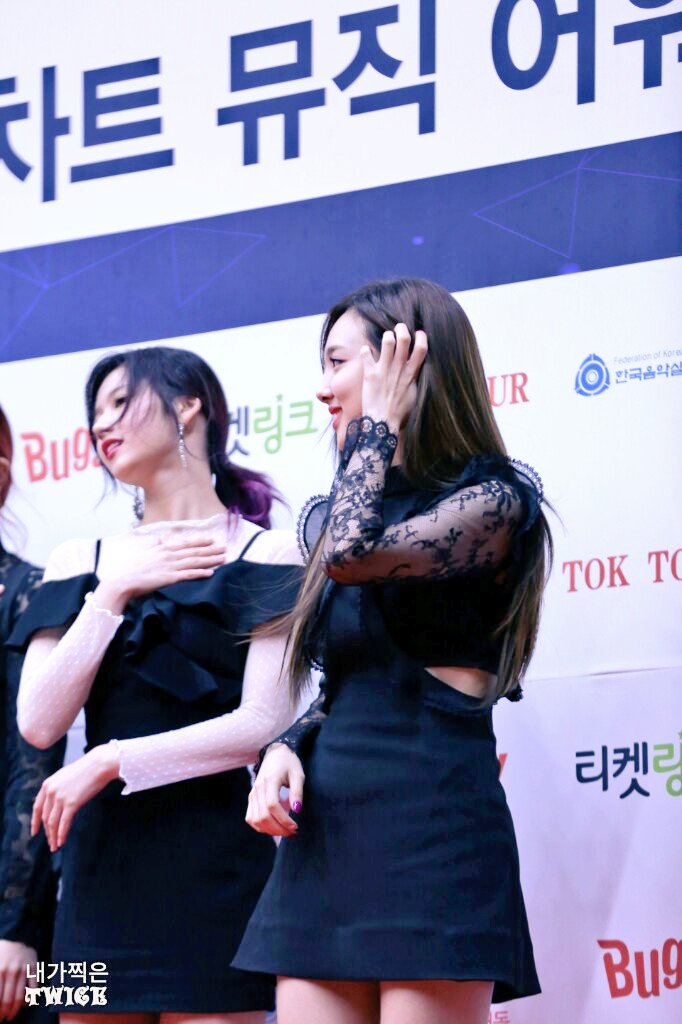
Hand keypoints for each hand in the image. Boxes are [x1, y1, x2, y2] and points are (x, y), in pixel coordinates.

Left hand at [0, 939, 36, 1020]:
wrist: (16, 938)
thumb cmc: (1, 955)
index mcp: (0, 970)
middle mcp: (12, 971)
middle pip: (9, 999)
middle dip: (5, 1012)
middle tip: (4, 1018)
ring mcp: (24, 969)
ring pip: (21, 996)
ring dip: (16, 1010)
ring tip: (11, 1016)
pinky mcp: (34, 968)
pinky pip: (33, 988)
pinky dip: (29, 999)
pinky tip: (24, 1004)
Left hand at [31, 743, 119, 850]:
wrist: (99, 764)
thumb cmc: (86, 770)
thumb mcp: (65, 777)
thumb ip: (58, 789)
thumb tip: (56, 804)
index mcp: (47, 784)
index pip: (37, 807)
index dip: (35, 821)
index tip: (35, 832)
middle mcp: (50, 791)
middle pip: (45, 817)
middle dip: (47, 832)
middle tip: (51, 842)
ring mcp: (60, 798)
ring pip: (52, 823)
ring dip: (53, 837)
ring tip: (55, 846)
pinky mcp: (71, 803)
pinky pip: (64, 823)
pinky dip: (61, 834)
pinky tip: (61, 842)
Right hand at [95, 531, 225, 613]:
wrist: (122, 580)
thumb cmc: (130, 567)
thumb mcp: (142, 550)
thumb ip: (152, 543)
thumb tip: (158, 537)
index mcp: (162, 547)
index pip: (185, 543)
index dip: (199, 541)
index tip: (211, 540)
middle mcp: (169, 555)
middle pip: (194, 552)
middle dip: (210, 550)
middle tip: (224, 548)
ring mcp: (170, 566)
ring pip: (194, 562)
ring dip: (210, 560)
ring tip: (223, 558)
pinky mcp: (169, 578)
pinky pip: (188, 575)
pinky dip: (200, 573)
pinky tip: (211, 573)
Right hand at [245, 744, 304, 837]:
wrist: (275, 753)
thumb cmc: (289, 763)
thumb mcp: (298, 774)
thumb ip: (297, 792)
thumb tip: (296, 810)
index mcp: (270, 781)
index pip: (273, 806)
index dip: (283, 820)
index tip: (295, 827)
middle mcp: (258, 789)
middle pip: (263, 816)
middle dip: (279, 829)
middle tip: (293, 833)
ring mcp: (253, 794)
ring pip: (255, 820)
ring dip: (270, 830)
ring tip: (284, 832)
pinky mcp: (251, 798)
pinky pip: (250, 818)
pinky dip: (260, 827)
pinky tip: (272, 828)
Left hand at [361, 323, 427, 432]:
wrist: (383, 424)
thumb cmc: (399, 414)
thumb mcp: (412, 396)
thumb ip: (413, 382)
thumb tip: (414, 375)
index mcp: (411, 374)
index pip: (421, 349)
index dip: (421, 337)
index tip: (419, 333)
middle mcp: (398, 369)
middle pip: (404, 339)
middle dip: (402, 329)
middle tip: (399, 327)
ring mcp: (384, 370)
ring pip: (387, 342)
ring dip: (387, 336)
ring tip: (386, 336)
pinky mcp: (370, 374)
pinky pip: (366, 354)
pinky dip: (365, 351)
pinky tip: (366, 352)